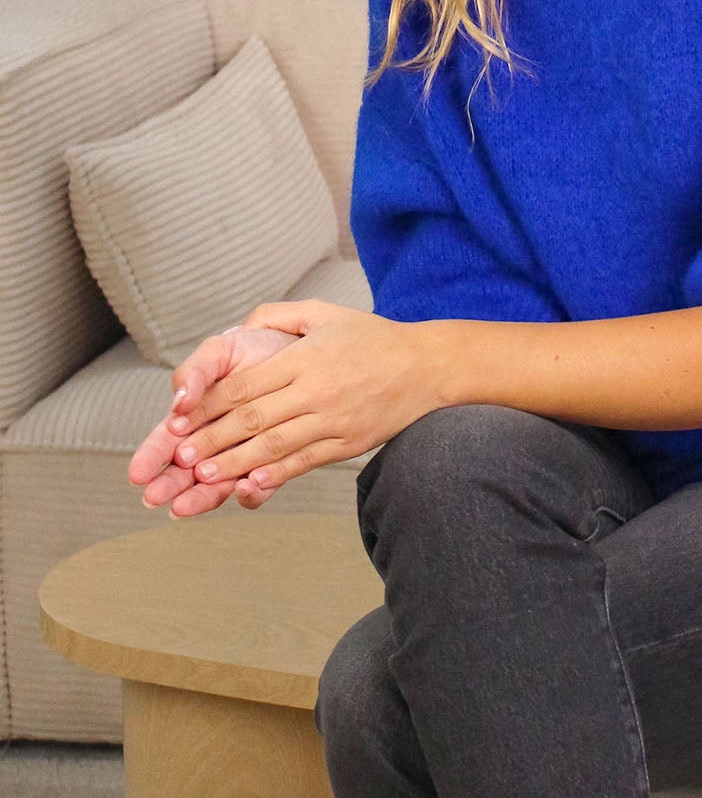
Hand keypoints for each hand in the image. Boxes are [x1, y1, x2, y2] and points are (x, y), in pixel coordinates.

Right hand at [131, 325, 300, 517]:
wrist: (305, 349)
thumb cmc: (257, 349)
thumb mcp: (220, 352)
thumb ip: (195, 373)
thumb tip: (178, 403)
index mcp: (197, 417)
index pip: (167, 443)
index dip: (151, 458)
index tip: (138, 473)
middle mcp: (217, 443)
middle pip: (187, 472)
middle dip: (169, 486)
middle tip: (154, 497)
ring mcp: (245, 456)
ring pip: (219, 485)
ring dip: (201, 497)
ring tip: (185, 506)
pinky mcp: (276, 464)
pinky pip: (262, 486)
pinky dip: (252, 491)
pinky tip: (246, 486)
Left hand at [144, 299, 455, 506]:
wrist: (428, 367)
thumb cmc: (372, 337)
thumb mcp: (325, 312)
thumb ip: (278, 315)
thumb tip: (240, 326)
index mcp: (304, 358)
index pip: (245, 384)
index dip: (207, 404)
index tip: (178, 420)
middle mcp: (316, 390)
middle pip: (252, 419)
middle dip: (210, 440)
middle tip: (178, 458)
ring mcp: (333, 420)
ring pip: (274, 446)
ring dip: (234, 463)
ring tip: (203, 477)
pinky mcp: (348, 443)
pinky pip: (305, 461)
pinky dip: (276, 475)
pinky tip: (250, 486)